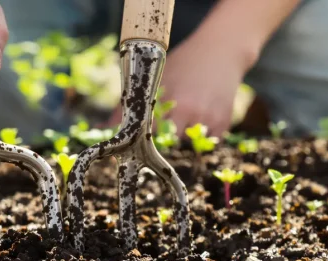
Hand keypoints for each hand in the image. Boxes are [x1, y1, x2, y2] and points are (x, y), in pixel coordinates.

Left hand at [100, 29, 254, 138]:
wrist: (222, 49)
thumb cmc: (183, 63)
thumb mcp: (155, 79)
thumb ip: (128, 105)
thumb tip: (103, 128)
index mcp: (171, 102)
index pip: (151, 135)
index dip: (144, 140)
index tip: (140, 139)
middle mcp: (191, 112)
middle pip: (170, 144)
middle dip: (164, 140)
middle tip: (164, 129)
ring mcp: (209, 118)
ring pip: (188, 145)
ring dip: (183, 137)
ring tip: (184, 117)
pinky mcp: (224, 122)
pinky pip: (207, 142)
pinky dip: (201, 134)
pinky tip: (199, 116)